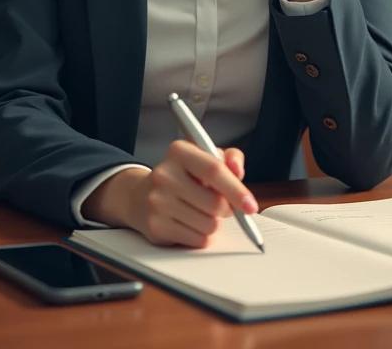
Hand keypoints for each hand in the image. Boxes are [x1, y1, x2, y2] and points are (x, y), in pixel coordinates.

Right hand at [127, 141, 254, 248]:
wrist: (140, 196)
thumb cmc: (183, 176)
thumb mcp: (204, 158)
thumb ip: (229, 159)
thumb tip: (238, 170)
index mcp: (179, 151)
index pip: (214, 170)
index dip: (236, 189)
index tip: (251, 205)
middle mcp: (165, 174)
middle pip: (215, 203)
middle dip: (225, 209)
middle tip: (218, 204)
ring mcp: (158, 201)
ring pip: (209, 225)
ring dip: (214, 223)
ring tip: (201, 212)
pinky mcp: (156, 226)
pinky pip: (198, 240)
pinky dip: (202, 236)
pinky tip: (190, 223)